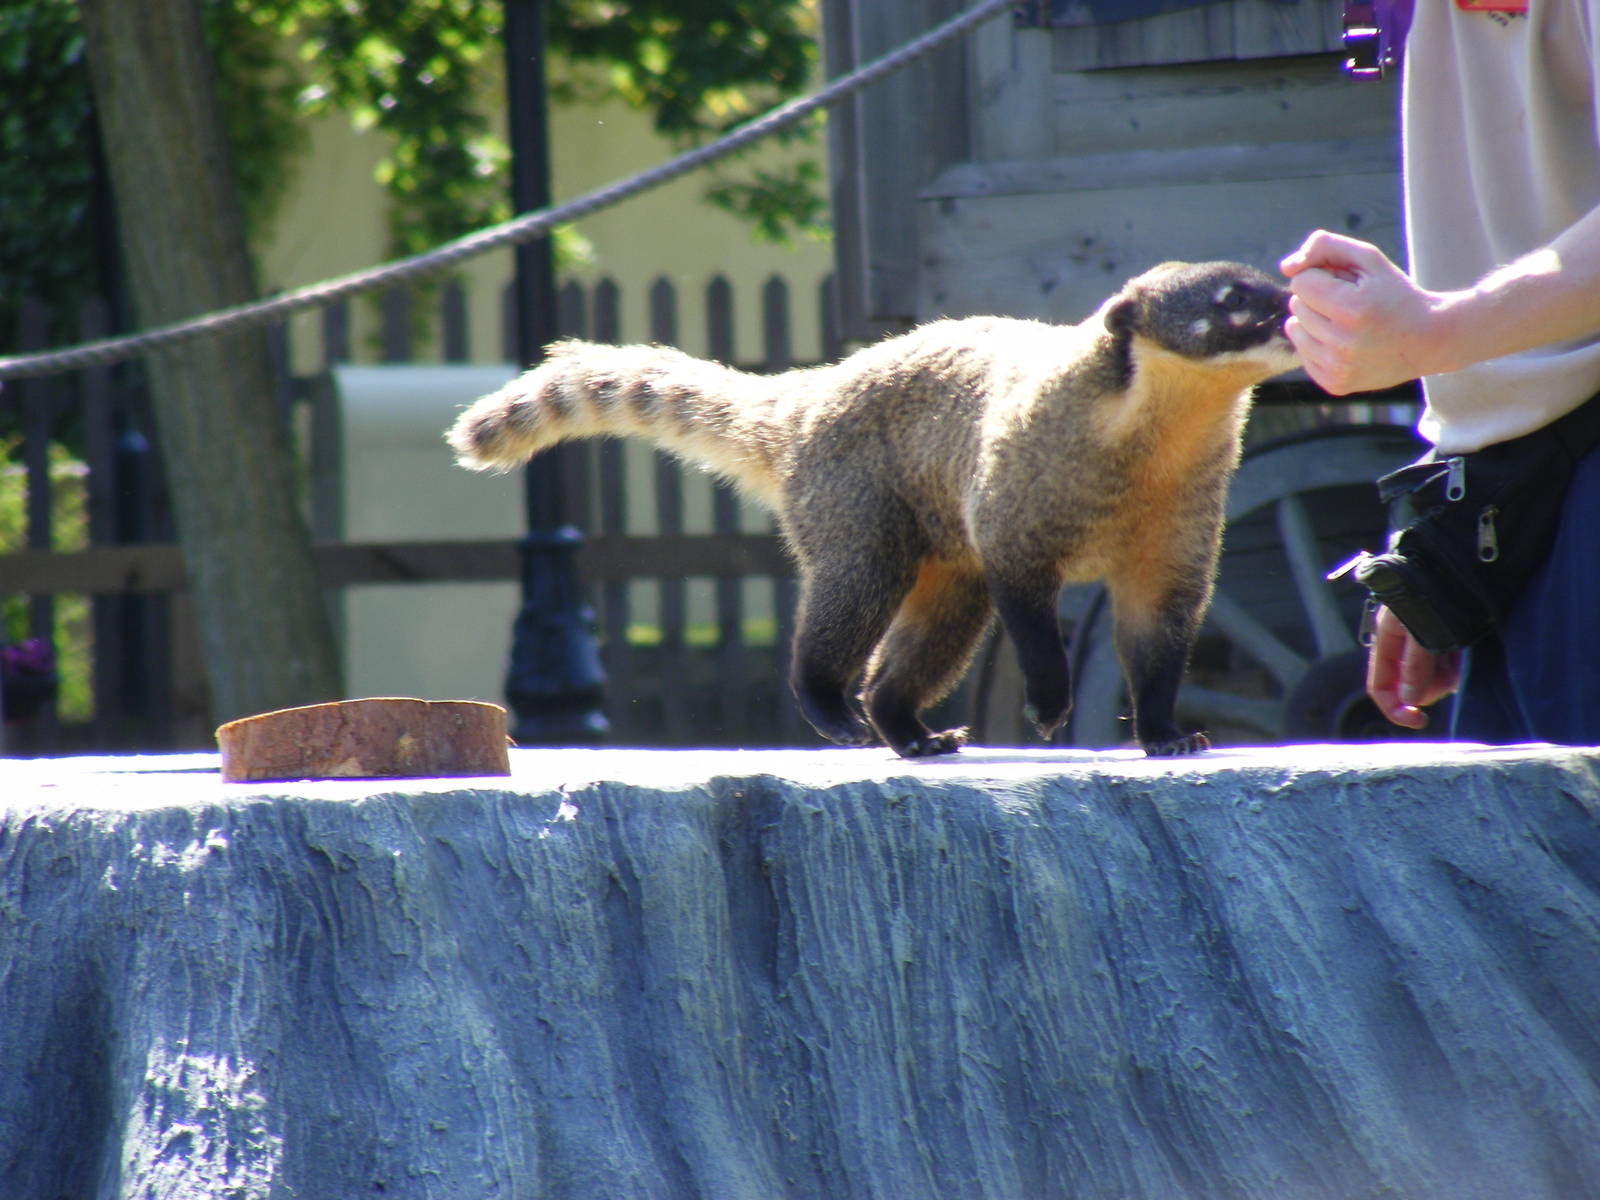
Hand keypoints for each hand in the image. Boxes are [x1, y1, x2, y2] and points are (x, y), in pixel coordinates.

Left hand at [1279, 231, 1458, 394]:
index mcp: (1352, 309)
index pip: (1300, 282)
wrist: (1429, 340)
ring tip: (1347, 322)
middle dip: (1318, 297)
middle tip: (1351, 303)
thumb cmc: (1394, 294)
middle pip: (1296, 305)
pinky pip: (1302, 354)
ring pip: (1294, 329)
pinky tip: (1345, 343)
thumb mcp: (1369, 259)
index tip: (1347, 283)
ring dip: (1314, 320)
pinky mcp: (1335, 384)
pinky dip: (1318, 344)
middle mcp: (1343, 343)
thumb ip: (1325, 246)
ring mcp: (1338, 368)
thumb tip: (1286, 267)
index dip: (1321, 276)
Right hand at [1365, 604, 1460, 729]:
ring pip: (1428, 678)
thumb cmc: (1435, 592)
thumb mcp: (1421, 631)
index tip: (1419, 719)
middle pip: (1406, 686)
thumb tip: (1410, 701)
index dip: (1394, 708)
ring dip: (1443, 679)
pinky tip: (1461, 658)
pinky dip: (1453, 669)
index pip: (1379, 687)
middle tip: (1449, 679)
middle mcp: (1401, 645)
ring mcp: (1422, 642)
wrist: (1458, 563)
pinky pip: (1444, 666)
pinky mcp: (1443, 639)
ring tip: (1458, 662)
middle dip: (1426, 691)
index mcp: (1386, 641)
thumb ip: (1415, 667)